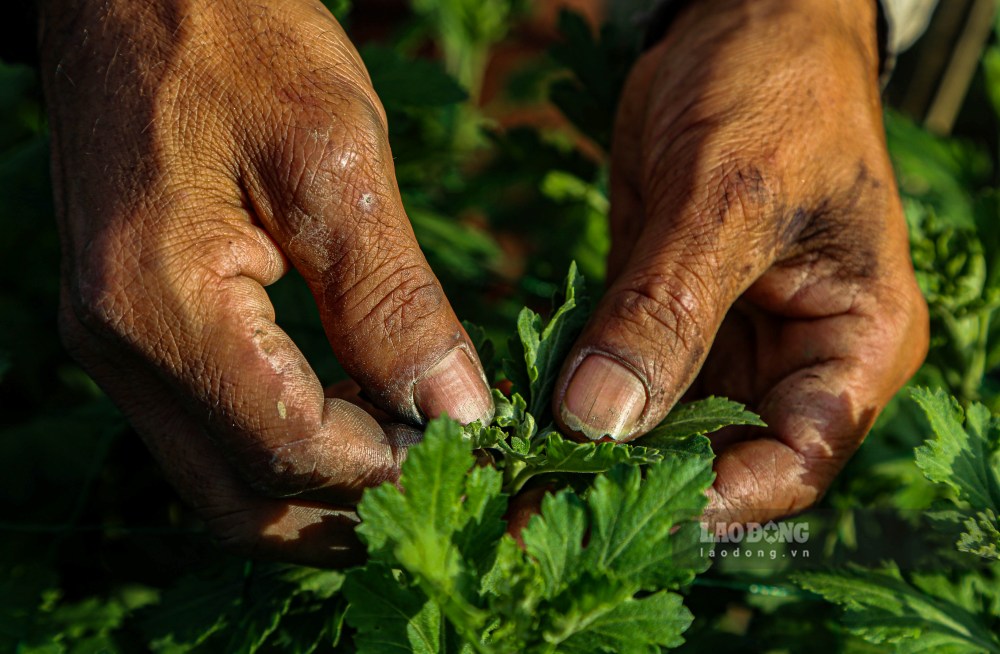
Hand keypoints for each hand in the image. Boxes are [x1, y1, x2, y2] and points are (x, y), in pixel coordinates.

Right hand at [40, 0, 492, 565]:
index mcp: (161, 304)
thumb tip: (457, 411)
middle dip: (353, 506)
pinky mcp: (135, 333)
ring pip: (223, 485)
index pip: (288, 447)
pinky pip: (212, 434)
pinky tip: (352, 414)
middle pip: (245, 499)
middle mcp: (121, 348)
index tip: (468, 443)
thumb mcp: (336, 161)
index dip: (386, 465)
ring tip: (408, 454)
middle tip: (446, 476)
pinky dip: (287, 451)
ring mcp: (118, 348)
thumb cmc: (237, 44)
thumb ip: (392, 302)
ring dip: (320, 492)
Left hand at [552, 0, 927, 523]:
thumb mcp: (728, 193)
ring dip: (592, 451)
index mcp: (856, 345)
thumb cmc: (775, 88)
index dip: (710, 501)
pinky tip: (518, 419)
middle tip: (531, 512)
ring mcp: (729, 340)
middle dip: (630, 488)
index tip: (609, 514)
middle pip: (719, 458)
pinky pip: (624, 374)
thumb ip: (670, 308)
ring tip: (510, 477)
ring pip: (663, 425)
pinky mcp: (670, 314)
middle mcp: (796, 360)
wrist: (744, 23)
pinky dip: (576, 398)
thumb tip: (597, 420)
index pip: (794, 460)